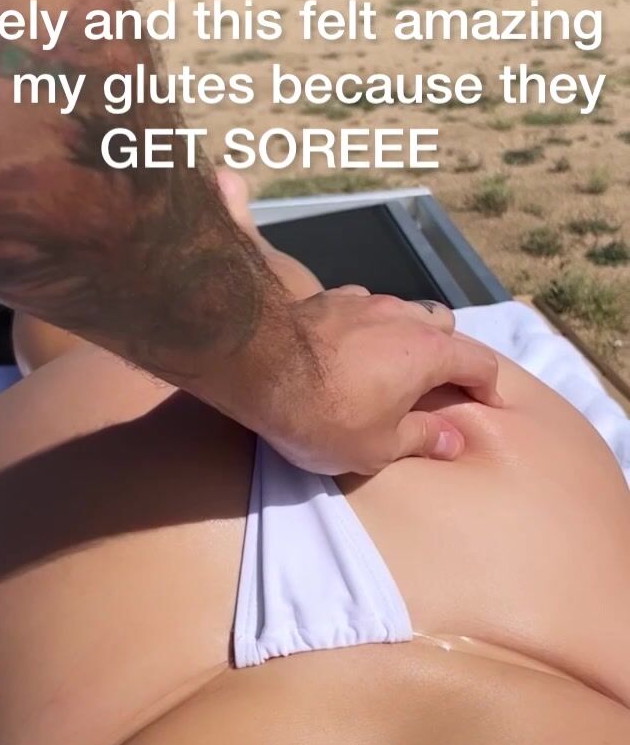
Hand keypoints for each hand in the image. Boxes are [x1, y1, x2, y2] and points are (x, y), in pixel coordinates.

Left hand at [254, 287, 501, 475]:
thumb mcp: (377, 447)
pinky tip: (351, 347)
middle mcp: (404, 317)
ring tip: (392, 364)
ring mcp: (366, 301)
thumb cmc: (323, 414)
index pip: (478, 362)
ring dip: (406, 335)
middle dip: (448, 352)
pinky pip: (364, 308)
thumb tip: (453, 440)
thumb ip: (420, 438)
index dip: (488, 385)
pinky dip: (368, 326)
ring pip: (403, 311)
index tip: (488, 402)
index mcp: (428, 353)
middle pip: (443, 325)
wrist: (256, 365)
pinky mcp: (329, 297)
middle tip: (436, 383)